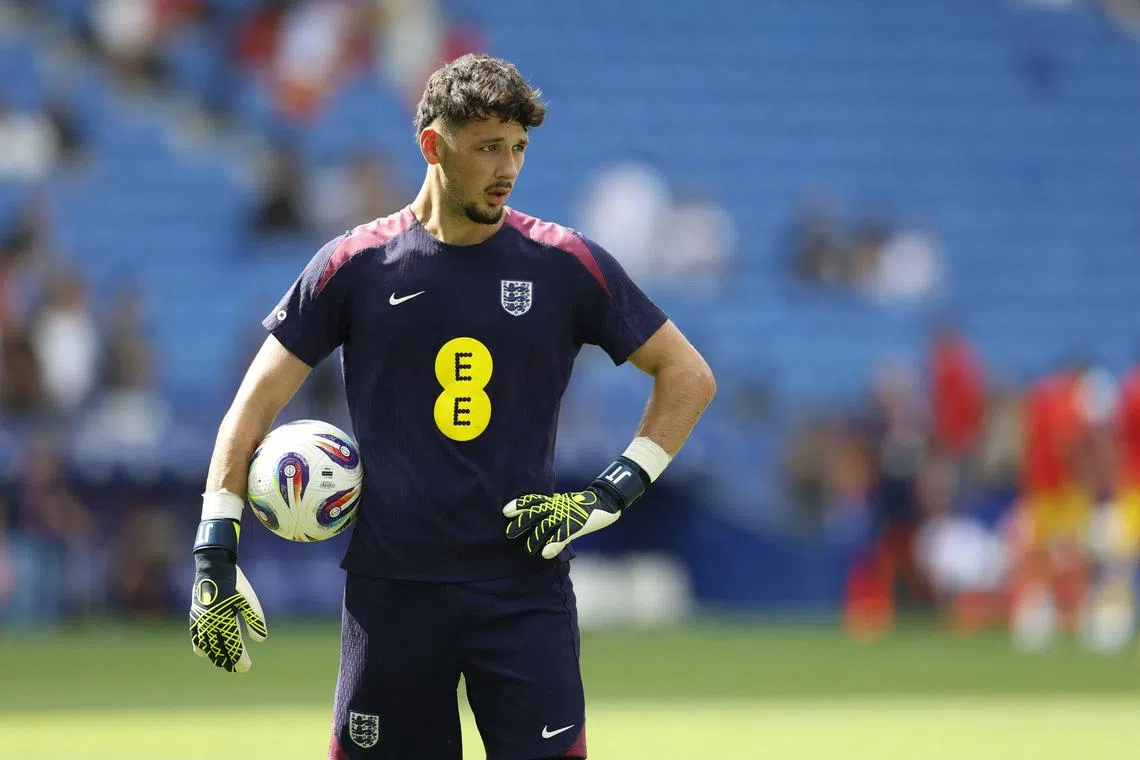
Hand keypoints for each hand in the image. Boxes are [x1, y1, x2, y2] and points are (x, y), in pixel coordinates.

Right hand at [189, 548, 267, 672]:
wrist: (214, 567)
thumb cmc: (235, 584)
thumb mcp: (249, 601)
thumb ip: (255, 620)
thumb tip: (261, 640)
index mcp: (225, 621)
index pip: (233, 647)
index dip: (239, 660)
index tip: (246, 668)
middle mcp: (210, 624)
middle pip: (219, 650)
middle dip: (228, 660)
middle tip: (237, 668)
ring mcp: (200, 621)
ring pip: (206, 646)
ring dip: (215, 655)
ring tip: (223, 662)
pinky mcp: (195, 615)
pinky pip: (195, 637)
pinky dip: (201, 646)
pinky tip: (203, 651)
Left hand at [503, 488, 621, 559]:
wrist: (604, 502)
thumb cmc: (580, 506)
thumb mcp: (561, 503)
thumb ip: (548, 510)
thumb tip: (531, 521)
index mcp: (553, 500)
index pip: (532, 500)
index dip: (518, 505)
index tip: (505, 511)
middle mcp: (557, 506)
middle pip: (535, 512)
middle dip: (521, 523)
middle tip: (509, 534)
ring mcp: (566, 515)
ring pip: (546, 526)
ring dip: (535, 539)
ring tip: (529, 550)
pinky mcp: (576, 525)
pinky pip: (561, 536)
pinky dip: (552, 545)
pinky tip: (545, 554)